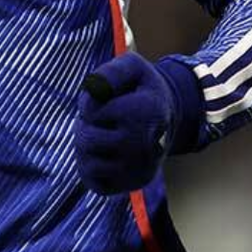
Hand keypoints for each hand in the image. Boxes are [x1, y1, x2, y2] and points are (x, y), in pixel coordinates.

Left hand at [75, 52, 177, 194]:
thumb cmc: (142, 90)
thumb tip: (93, 90)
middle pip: (87, 138)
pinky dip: (89, 166)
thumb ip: (110, 73)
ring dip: (85, 146)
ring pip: (88, 162)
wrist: (167, 118)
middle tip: (98, 118)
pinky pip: (93, 181)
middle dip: (84, 124)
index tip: (102, 99)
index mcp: (145, 113)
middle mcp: (144, 146)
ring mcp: (139, 169)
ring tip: (99, 133)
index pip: (91, 110)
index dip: (88, 101)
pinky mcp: (132, 184)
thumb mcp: (132, 68)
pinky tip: (101, 152)